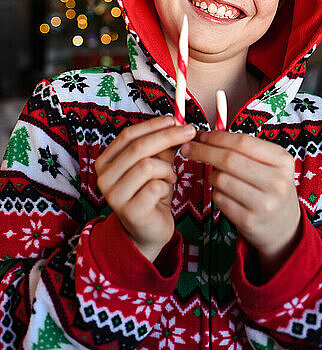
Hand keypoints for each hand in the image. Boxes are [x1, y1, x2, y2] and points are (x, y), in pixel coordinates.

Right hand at [95, 115, 195, 261]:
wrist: (149, 230)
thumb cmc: (151, 193)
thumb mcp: (156, 164)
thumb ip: (162, 145)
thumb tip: (177, 123)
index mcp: (106, 161)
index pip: (128, 135)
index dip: (153, 125)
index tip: (175, 119)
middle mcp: (104, 177)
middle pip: (138, 148)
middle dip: (168, 137)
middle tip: (190, 132)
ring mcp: (113, 195)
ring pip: (147, 166)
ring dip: (166, 169)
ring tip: (170, 177)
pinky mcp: (129, 211)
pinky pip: (155, 187)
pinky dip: (166, 186)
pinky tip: (165, 191)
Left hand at [182, 131, 300, 277]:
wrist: (285, 226)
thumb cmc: (270, 187)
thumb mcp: (270, 165)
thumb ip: (245, 149)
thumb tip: (206, 137)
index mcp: (282, 161)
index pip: (243, 141)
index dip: (217, 137)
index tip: (200, 135)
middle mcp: (277, 182)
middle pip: (229, 159)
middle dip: (203, 151)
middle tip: (188, 148)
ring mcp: (264, 203)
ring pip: (221, 179)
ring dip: (212, 175)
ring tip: (217, 176)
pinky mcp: (249, 221)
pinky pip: (220, 199)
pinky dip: (216, 193)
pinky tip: (224, 193)